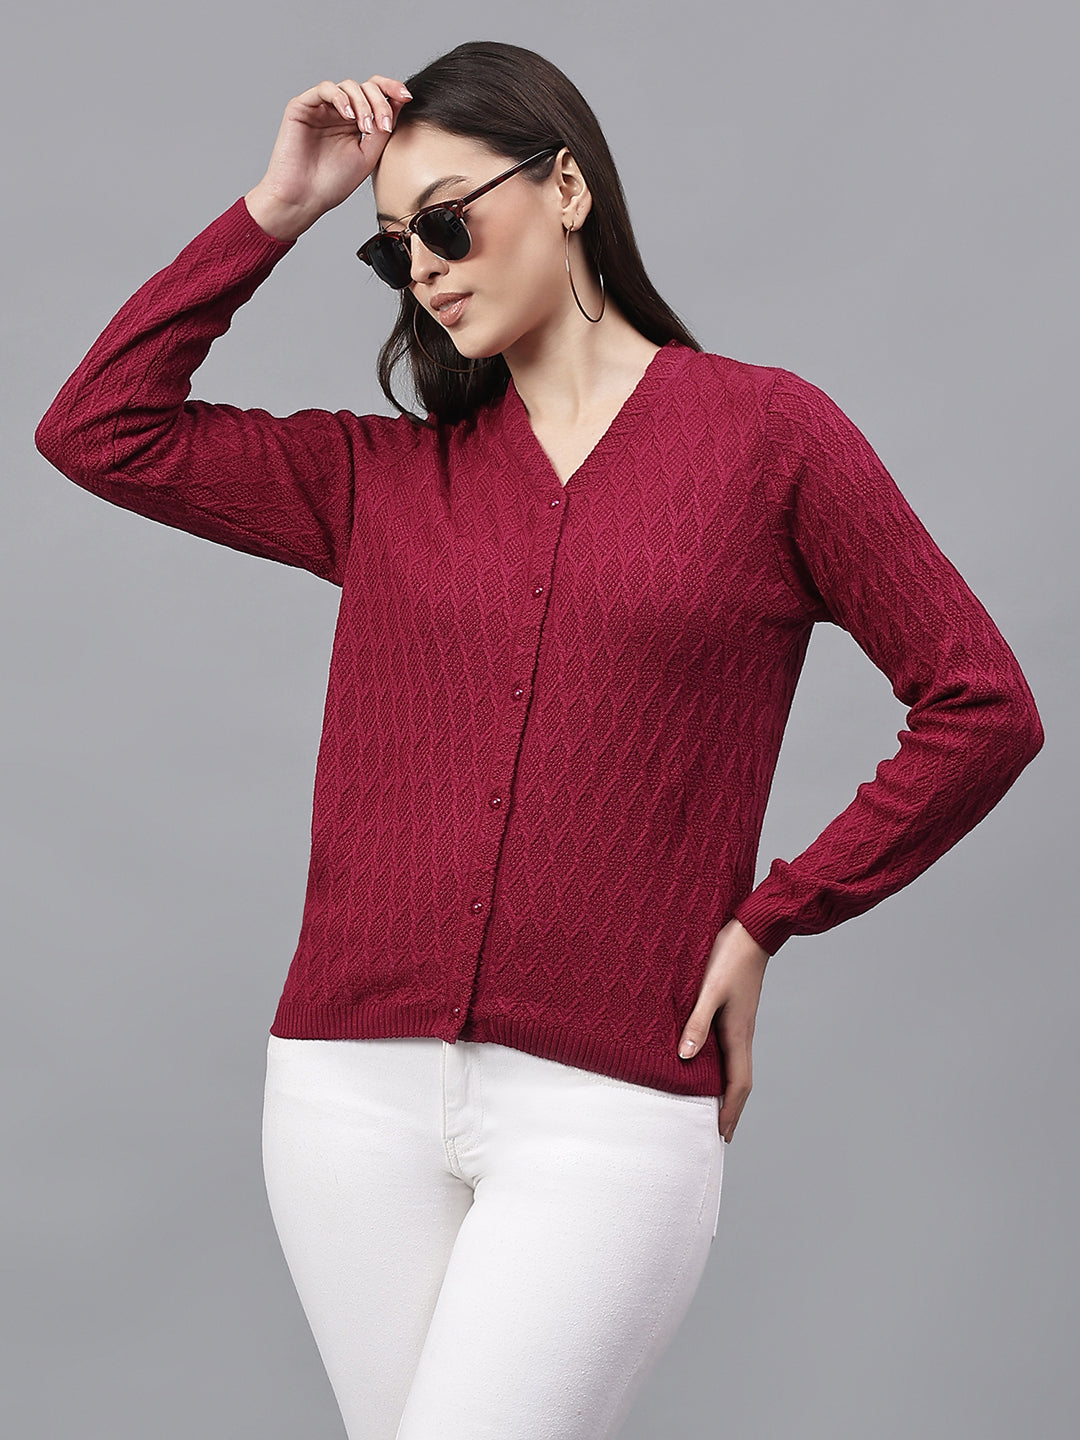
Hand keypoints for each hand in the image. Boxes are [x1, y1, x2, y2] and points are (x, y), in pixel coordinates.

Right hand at [245, 75, 412, 239]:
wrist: (304, 198)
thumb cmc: (333, 183)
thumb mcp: (368, 156)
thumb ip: (383, 128)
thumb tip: (400, 101)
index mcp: (355, 122)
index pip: (376, 95)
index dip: (392, 89)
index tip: (407, 97)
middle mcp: (339, 112)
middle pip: (366, 87)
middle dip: (379, 102)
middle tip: (383, 124)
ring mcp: (321, 107)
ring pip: (348, 85)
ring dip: (363, 103)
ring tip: (365, 127)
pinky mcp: (302, 106)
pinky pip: (325, 88)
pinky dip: (341, 98)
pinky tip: (348, 116)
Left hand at [677, 918, 770, 1142]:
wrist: (751, 931)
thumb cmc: (728, 958)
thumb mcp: (708, 990)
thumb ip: (697, 1022)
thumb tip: (686, 1057)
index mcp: (738, 1034)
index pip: (739, 1084)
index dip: (730, 1110)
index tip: (723, 1134)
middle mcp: (743, 1033)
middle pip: (741, 1081)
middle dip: (732, 1108)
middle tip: (721, 1132)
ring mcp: (741, 1024)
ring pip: (738, 1066)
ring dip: (729, 1090)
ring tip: (715, 1106)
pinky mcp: (737, 1013)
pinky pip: (733, 1050)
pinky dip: (725, 1068)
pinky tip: (712, 1065)